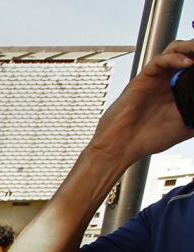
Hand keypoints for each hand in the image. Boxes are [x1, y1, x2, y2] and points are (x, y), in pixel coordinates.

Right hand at [91, 41, 193, 165]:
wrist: (121, 147)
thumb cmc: (149, 139)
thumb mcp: (189, 126)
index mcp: (182, 89)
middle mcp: (170, 79)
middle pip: (191, 52)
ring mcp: (157, 77)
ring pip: (176, 49)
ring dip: (191, 46)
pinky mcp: (143, 78)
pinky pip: (160, 60)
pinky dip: (175, 58)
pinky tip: (188, 63)